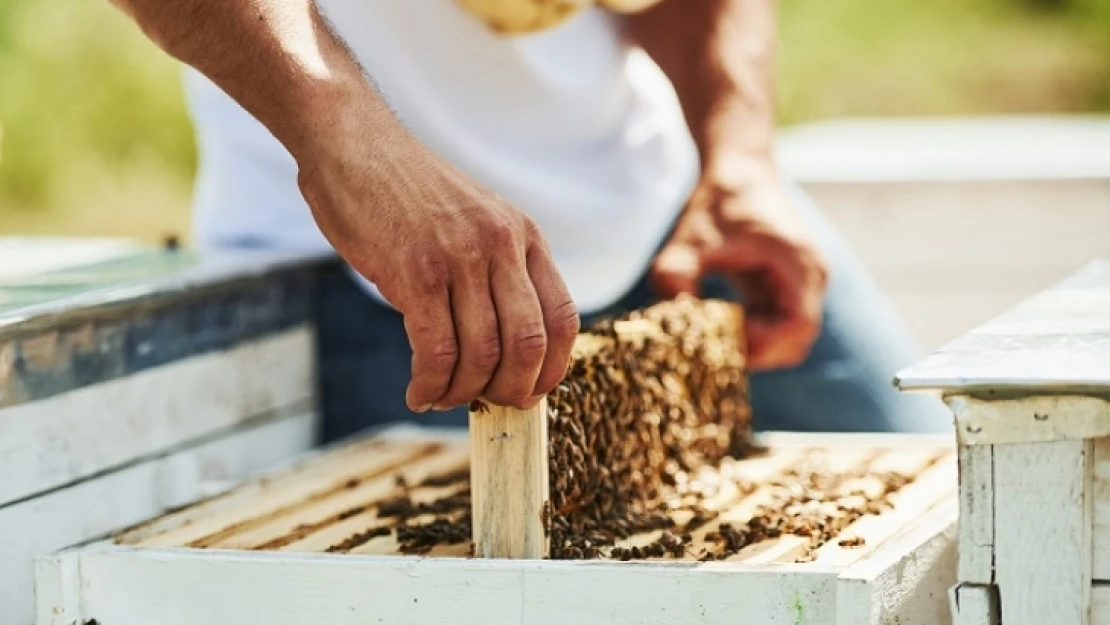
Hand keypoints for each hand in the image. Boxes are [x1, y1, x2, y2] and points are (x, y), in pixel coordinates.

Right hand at [296, 108, 579, 411]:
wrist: (352, 141)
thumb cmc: (405, 191)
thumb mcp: (472, 220)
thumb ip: (493, 272)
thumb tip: (497, 349)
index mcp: (523, 235)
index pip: (563, 318)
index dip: (553, 369)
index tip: (531, 393)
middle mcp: (501, 245)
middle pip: (529, 344)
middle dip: (513, 391)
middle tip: (489, 406)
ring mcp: (461, 258)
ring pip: (483, 354)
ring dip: (464, 393)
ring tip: (441, 397)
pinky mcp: (416, 272)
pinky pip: (436, 351)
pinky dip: (431, 384)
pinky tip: (419, 392)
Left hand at [651, 173, 828, 369]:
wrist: (739, 170)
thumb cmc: (718, 201)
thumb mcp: (690, 238)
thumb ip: (676, 273)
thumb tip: (671, 315)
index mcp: (797, 263)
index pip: (796, 326)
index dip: (762, 344)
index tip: (721, 341)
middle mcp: (811, 277)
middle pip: (797, 340)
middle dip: (757, 353)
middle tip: (714, 352)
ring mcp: (804, 283)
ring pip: (789, 337)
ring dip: (756, 345)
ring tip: (714, 338)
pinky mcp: (790, 286)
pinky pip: (779, 324)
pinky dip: (753, 333)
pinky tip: (720, 325)